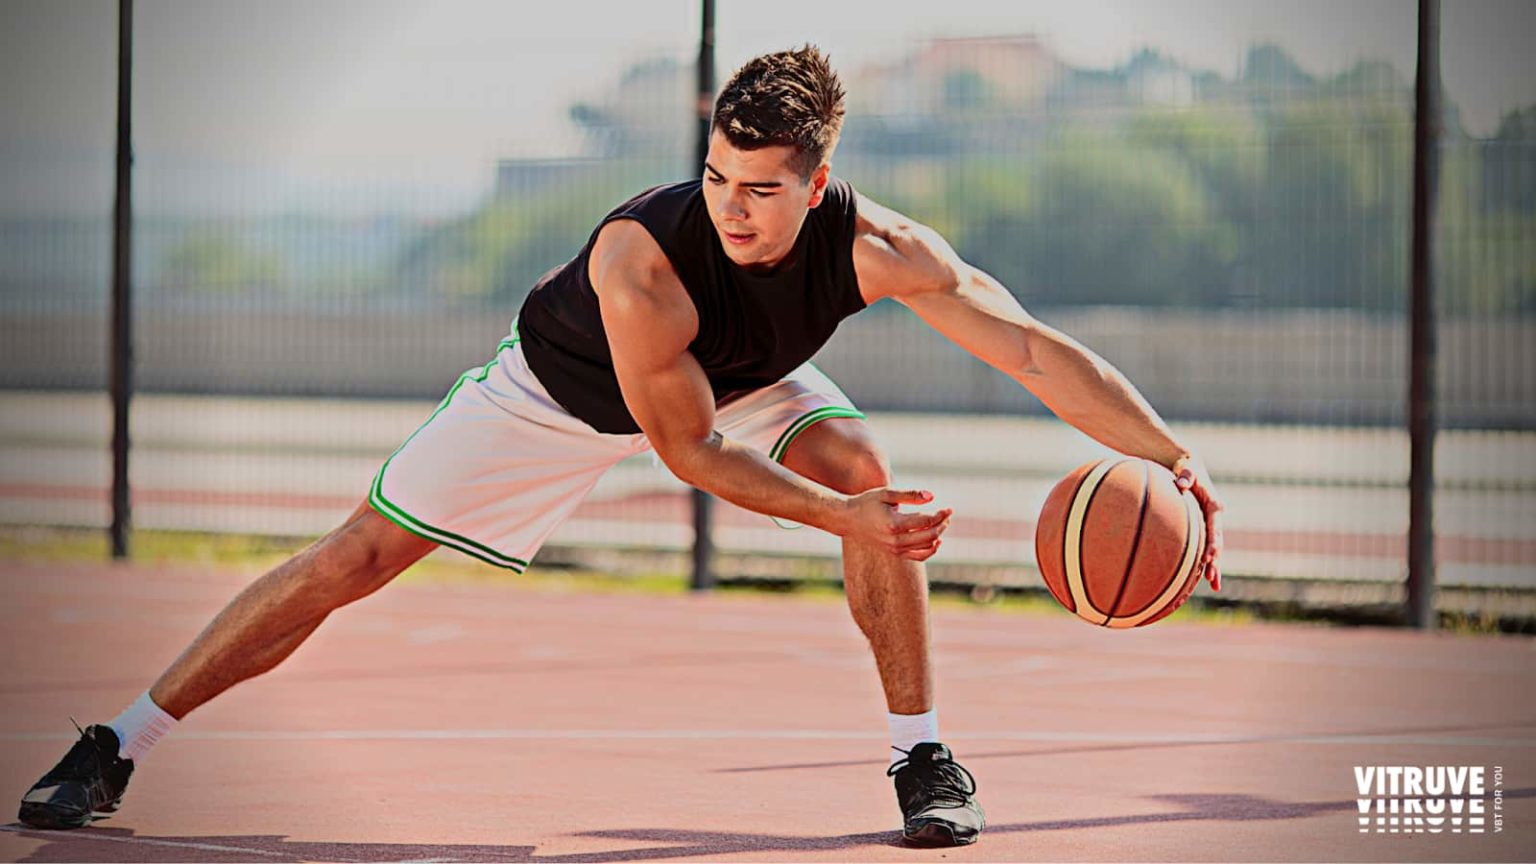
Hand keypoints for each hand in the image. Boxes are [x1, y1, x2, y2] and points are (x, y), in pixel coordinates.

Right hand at [831, 488, 952, 561]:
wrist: (848, 519)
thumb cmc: (867, 502)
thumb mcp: (887, 493)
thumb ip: (910, 495)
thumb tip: (932, 496)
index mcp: (894, 524)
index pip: (926, 522)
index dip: (941, 515)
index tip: (949, 509)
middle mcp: (895, 540)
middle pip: (929, 535)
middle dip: (942, 524)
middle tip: (948, 514)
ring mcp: (895, 549)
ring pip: (926, 547)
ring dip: (938, 535)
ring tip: (943, 523)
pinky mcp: (895, 553)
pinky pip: (918, 556)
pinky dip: (930, 550)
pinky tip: (937, 541)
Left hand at [1171, 454, 1223, 590]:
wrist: (1187, 465)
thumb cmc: (1186, 467)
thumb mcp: (1186, 469)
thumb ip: (1185, 476)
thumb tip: (1181, 483)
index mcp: (1214, 506)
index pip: (1215, 529)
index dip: (1213, 544)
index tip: (1208, 557)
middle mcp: (1215, 517)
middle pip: (1218, 543)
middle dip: (1215, 562)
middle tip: (1211, 579)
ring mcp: (1210, 523)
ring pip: (1214, 548)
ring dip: (1214, 565)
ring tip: (1214, 585)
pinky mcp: (1203, 526)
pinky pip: (1205, 545)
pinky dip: (1206, 560)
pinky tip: (1202, 576)